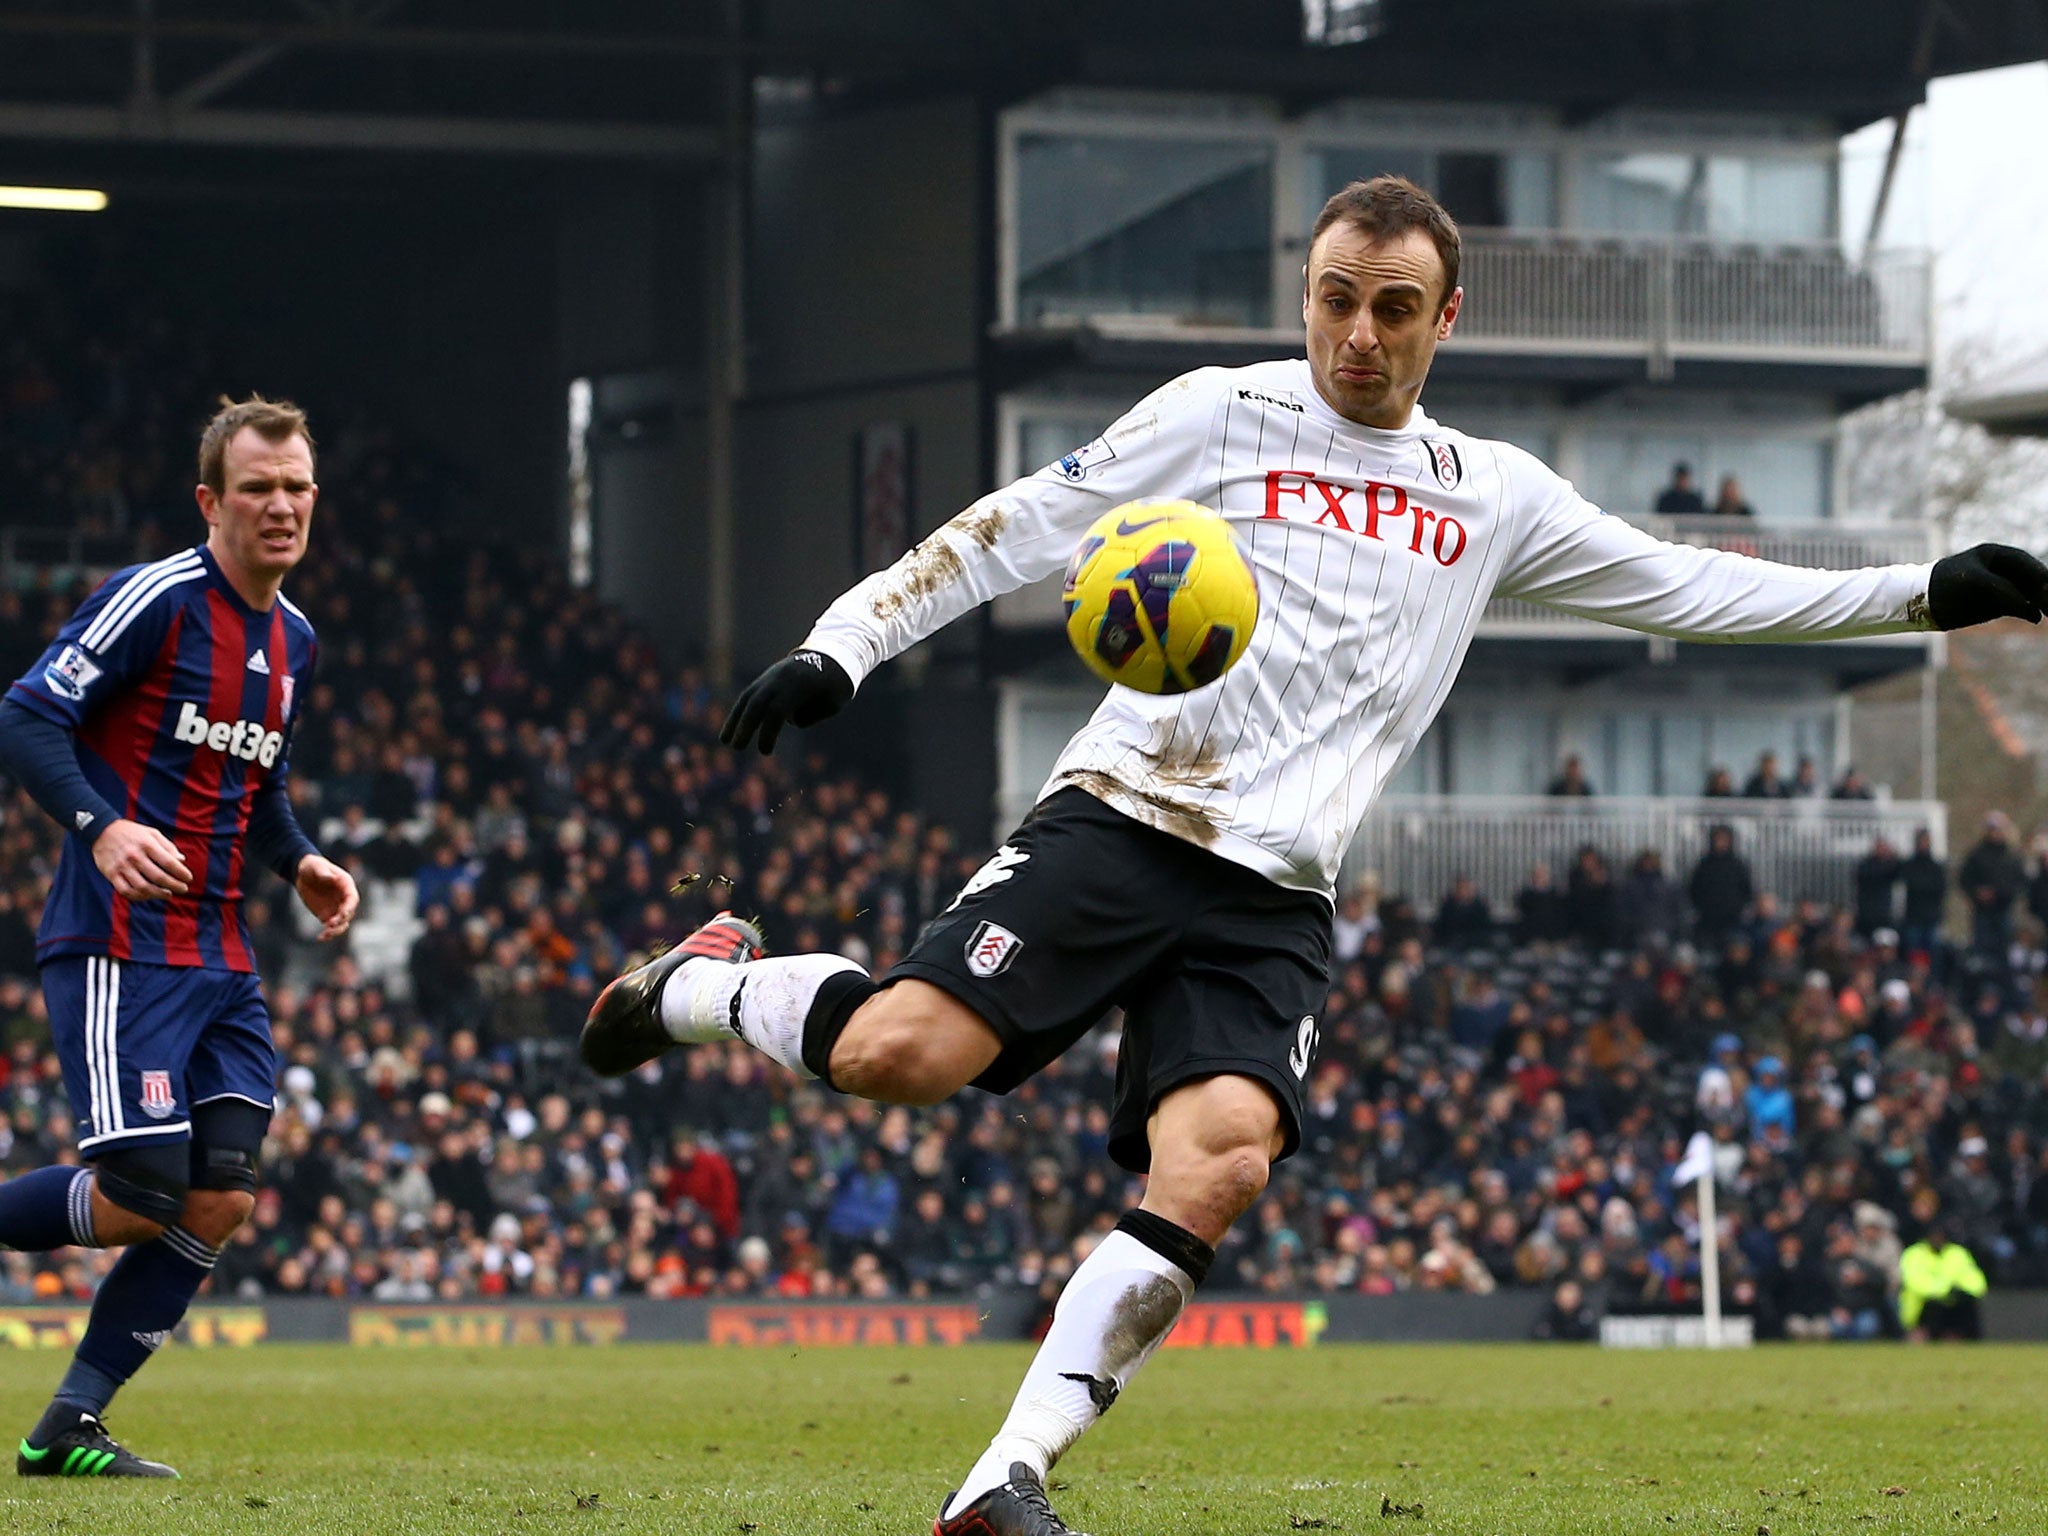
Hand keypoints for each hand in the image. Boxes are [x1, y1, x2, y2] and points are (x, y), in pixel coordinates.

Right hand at [92, 819, 191, 899]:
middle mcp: (134, 856)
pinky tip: (148, 896)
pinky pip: (125, 891)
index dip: (181, 873)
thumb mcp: (152, 833)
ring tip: (168, 894)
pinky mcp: (111, 874)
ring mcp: (122, 866)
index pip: (168, 862)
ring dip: (158, 894)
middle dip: (174, 885)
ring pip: (142, 887)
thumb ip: (168, 846)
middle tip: (183, 889)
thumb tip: (182, 860)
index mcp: (147, 844)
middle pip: (158, 877)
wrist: (101, 830)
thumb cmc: (132, 833)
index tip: (189, 879)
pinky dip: (138, 897)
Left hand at [295, 854, 358, 941]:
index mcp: (345, 886)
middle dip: (341, 920)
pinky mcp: (327, 915)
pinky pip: (330, 927)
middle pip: (349, 914)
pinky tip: (321, 938)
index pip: (352, 899)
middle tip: (330, 924)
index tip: (343, 914)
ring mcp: (336, 908)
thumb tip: (332, 879)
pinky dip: (327, 934)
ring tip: (325, 934)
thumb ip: (324, 872)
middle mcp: (344, 899)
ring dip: (336, 930)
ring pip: (342, 923)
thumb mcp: (316, 867)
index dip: (350, 907)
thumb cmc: (312, 867)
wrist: (303, 873)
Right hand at [720, 650, 853, 754]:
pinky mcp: (767, 678)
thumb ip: (809, 715)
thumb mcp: (831, 704)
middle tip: (737, 748)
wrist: (832, 655)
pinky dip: (740, 711)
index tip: (765, 752)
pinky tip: (731, 728)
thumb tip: (790, 720)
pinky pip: (749, 695)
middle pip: (758, 702)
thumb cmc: (836, 685)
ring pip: (748, 697)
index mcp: (801, 683)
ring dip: (735, 719)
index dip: (768, 733)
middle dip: (745, 726)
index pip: (778, 711)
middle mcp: (782, 677)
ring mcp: (772, 675)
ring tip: (725, 741)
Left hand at [1927, 543, 2047, 629]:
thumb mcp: (1974, 581)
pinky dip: (2028, 611)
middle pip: (2029, 578)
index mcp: (1995, 555)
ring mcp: (2001, 587)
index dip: (2037, 572)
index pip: (2024, 562)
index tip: (2046, 582)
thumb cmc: (1945, 582)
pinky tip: (2036, 617)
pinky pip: (2018, 607)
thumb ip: (2003, 590)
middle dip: (2043, 589)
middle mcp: (2001, 570)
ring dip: (2040, 601)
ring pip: (2027, 594)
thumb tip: (2029, 607)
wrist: (1922, 602)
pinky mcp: (1997, 606)